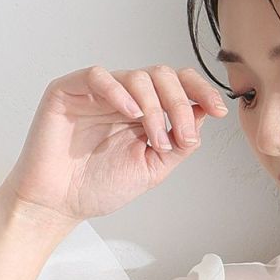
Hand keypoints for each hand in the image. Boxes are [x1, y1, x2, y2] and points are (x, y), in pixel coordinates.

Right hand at [0, 63, 229, 224]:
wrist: (59, 203)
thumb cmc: (99, 186)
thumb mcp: (153, 168)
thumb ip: (179, 143)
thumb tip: (204, 115)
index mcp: (144, 112)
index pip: (178, 85)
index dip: (201, 91)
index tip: (219, 110)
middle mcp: (124, 97)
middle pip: (163, 76)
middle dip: (180, 105)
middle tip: (182, 137)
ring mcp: (97, 92)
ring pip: (138, 76)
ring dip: (155, 108)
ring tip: (154, 139)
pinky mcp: (69, 91)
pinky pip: (98, 76)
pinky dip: (119, 91)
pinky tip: (130, 113)